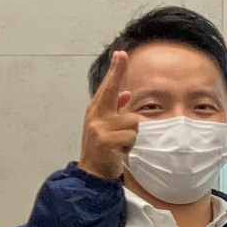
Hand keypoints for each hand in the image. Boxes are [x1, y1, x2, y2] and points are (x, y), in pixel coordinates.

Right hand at [77, 50, 140, 181]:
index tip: (120, 54)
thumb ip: (116, 110)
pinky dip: (130, 146)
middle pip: (112, 91)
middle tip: (122, 55)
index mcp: (96, 111)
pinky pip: (131, 136)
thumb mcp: (107, 127)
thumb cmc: (103, 149)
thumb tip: (126, 93)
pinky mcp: (105, 140)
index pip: (107, 87)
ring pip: (132, 121)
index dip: (114, 70)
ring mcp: (98, 127)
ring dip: (133, 134)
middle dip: (117, 72)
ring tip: (122, 144)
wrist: (92, 173)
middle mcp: (95, 115)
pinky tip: (121, 151)